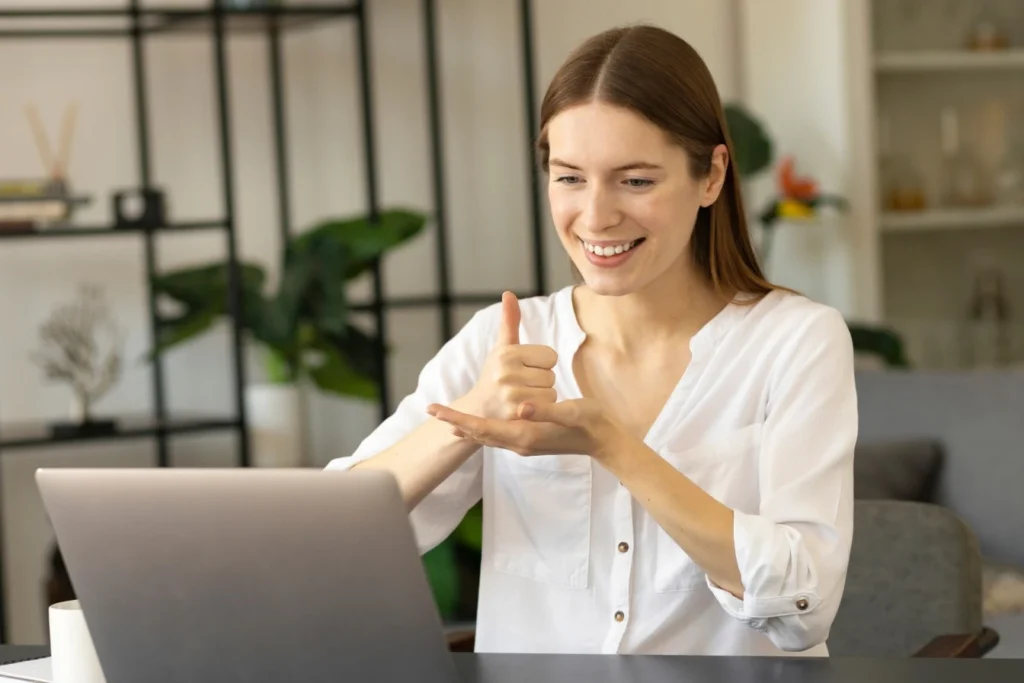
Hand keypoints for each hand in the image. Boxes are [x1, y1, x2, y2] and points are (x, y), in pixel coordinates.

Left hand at [427, 397, 622, 460]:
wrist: (603, 440)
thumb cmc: (589, 423)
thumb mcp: (572, 412)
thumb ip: (546, 411)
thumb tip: (521, 407)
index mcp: (525, 435)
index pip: (483, 427)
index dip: (459, 418)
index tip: (437, 409)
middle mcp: (520, 442)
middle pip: (479, 433)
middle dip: (455, 421)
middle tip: (431, 409)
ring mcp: (523, 444)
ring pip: (486, 437)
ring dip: (466, 427)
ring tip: (446, 418)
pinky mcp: (528, 440)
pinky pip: (496, 437)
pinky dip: (481, 430)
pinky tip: (476, 426)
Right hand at [457, 292, 558, 419]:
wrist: (478, 411)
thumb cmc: (494, 375)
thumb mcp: (501, 348)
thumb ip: (509, 321)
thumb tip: (509, 293)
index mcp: (507, 353)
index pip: (550, 356)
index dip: (542, 363)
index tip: (525, 369)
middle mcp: (506, 372)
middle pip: (551, 375)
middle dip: (541, 380)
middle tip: (522, 385)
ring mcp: (510, 395)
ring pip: (551, 392)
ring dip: (542, 396)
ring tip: (523, 396)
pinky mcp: (515, 414)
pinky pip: (547, 408)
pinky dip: (541, 410)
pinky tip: (526, 409)